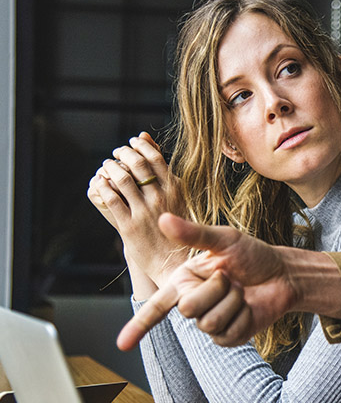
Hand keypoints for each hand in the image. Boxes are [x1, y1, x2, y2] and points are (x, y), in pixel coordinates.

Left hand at [87, 132, 183, 285]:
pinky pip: (112, 199)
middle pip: (137, 164)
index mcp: (175, 189)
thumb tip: (149, 141)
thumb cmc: (177, 227)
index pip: (155, 157)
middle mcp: (160, 198)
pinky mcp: (129, 226)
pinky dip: (103, 187)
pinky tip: (100, 183)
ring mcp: (144, 212)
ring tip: (107, 166)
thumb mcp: (177, 197)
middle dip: (123, 153)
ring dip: (110, 167)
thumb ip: (164, 172)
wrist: (174, 261)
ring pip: (122, 179)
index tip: (132, 142)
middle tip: (117, 152)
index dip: (140, 146)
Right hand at [116, 212, 298, 349]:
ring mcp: (210, 322)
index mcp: (184, 281)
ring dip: (232, 302)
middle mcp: (193, 302)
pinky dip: (243, 316)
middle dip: (216, 289)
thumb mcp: (224, 240)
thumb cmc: (252, 254)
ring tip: (241, 290)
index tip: (121, 344)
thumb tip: (163, 219)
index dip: (138, 326)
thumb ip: (194, 233)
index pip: (156, 306)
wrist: (282, 274)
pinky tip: (249, 307)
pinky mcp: (228, 337)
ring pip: (210, 322)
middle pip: (188, 309)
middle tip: (230, 277)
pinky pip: (228, 333)